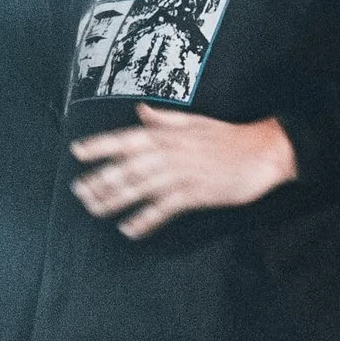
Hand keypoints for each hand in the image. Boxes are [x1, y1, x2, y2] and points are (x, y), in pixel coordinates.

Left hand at [68, 111, 296, 239]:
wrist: (262, 152)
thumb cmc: (228, 136)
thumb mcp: (194, 121)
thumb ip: (164, 120)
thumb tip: (140, 111)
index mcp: (167, 135)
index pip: (126, 139)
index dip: (100, 145)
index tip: (77, 152)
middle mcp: (169, 153)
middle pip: (126, 168)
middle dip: (100, 180)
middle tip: (78, 191)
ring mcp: (181, 175)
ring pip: (139, 188)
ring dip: (114, 200)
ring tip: (95, 209)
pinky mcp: (194, 194)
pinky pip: (163, 209)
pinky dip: (145, 220)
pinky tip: (129, 229)